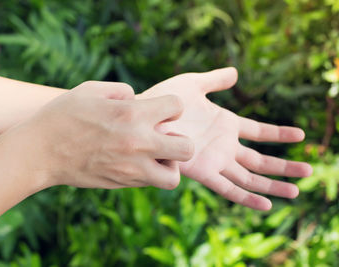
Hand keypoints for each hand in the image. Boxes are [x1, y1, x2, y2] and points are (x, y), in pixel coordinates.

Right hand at [22, 81, 193, 189]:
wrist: (39, 152)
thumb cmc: (63, 116)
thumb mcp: (91, 89)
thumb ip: (122, 90)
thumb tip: (138, 99)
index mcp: (133, 114)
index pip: (177, 107)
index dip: (171, 107)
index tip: (158, 111)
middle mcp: (138, 143)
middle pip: (187, 148)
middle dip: (180, 140)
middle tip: (163, 137)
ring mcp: (132, 168)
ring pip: (173, 177)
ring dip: (170, 165)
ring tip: (155, 156)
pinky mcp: (122, 184)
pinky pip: (150, 183)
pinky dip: (150, 174)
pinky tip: (135, 163)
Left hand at [138, 68, 312, 209]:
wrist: (143, 116)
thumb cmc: (164, 100)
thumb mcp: (194, 85)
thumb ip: (215, 80)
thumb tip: (236, 72)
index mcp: (226, 125)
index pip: (259, 133)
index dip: (279, 135)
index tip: (300, 136)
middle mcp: (224, 146)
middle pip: (260, 161)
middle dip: (283, 166)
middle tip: (309, 171)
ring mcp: (215, 160)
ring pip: (249, 178)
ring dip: (272, 185)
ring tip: (296, 191)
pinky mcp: (203, 172)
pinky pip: (228, 188)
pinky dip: (246, 198)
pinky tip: (265, 205)